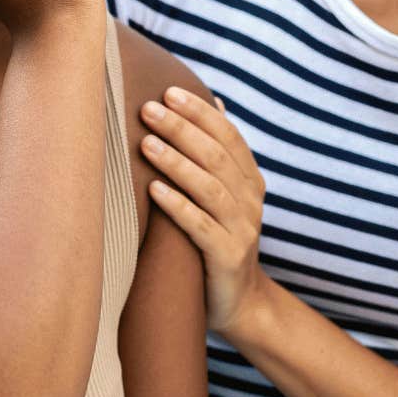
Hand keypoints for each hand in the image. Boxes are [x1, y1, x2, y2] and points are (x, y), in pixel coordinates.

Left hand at [139, 88, 268, 333]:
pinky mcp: (228, 257)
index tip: (168, 91)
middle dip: (181, 129)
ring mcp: (243, 229)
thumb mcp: (223, 196)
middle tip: (148, 108)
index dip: (200, 113)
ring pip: (210, 187)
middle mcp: (251, 201)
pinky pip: (201, 227)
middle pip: (216, 156)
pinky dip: (178, 205)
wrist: (238, 304)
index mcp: (250, 180)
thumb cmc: (218, 242)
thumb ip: (219, 154)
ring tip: (146, 143)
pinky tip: (154, 189)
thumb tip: (215, 102)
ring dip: (176, 162)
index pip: (228, 136)